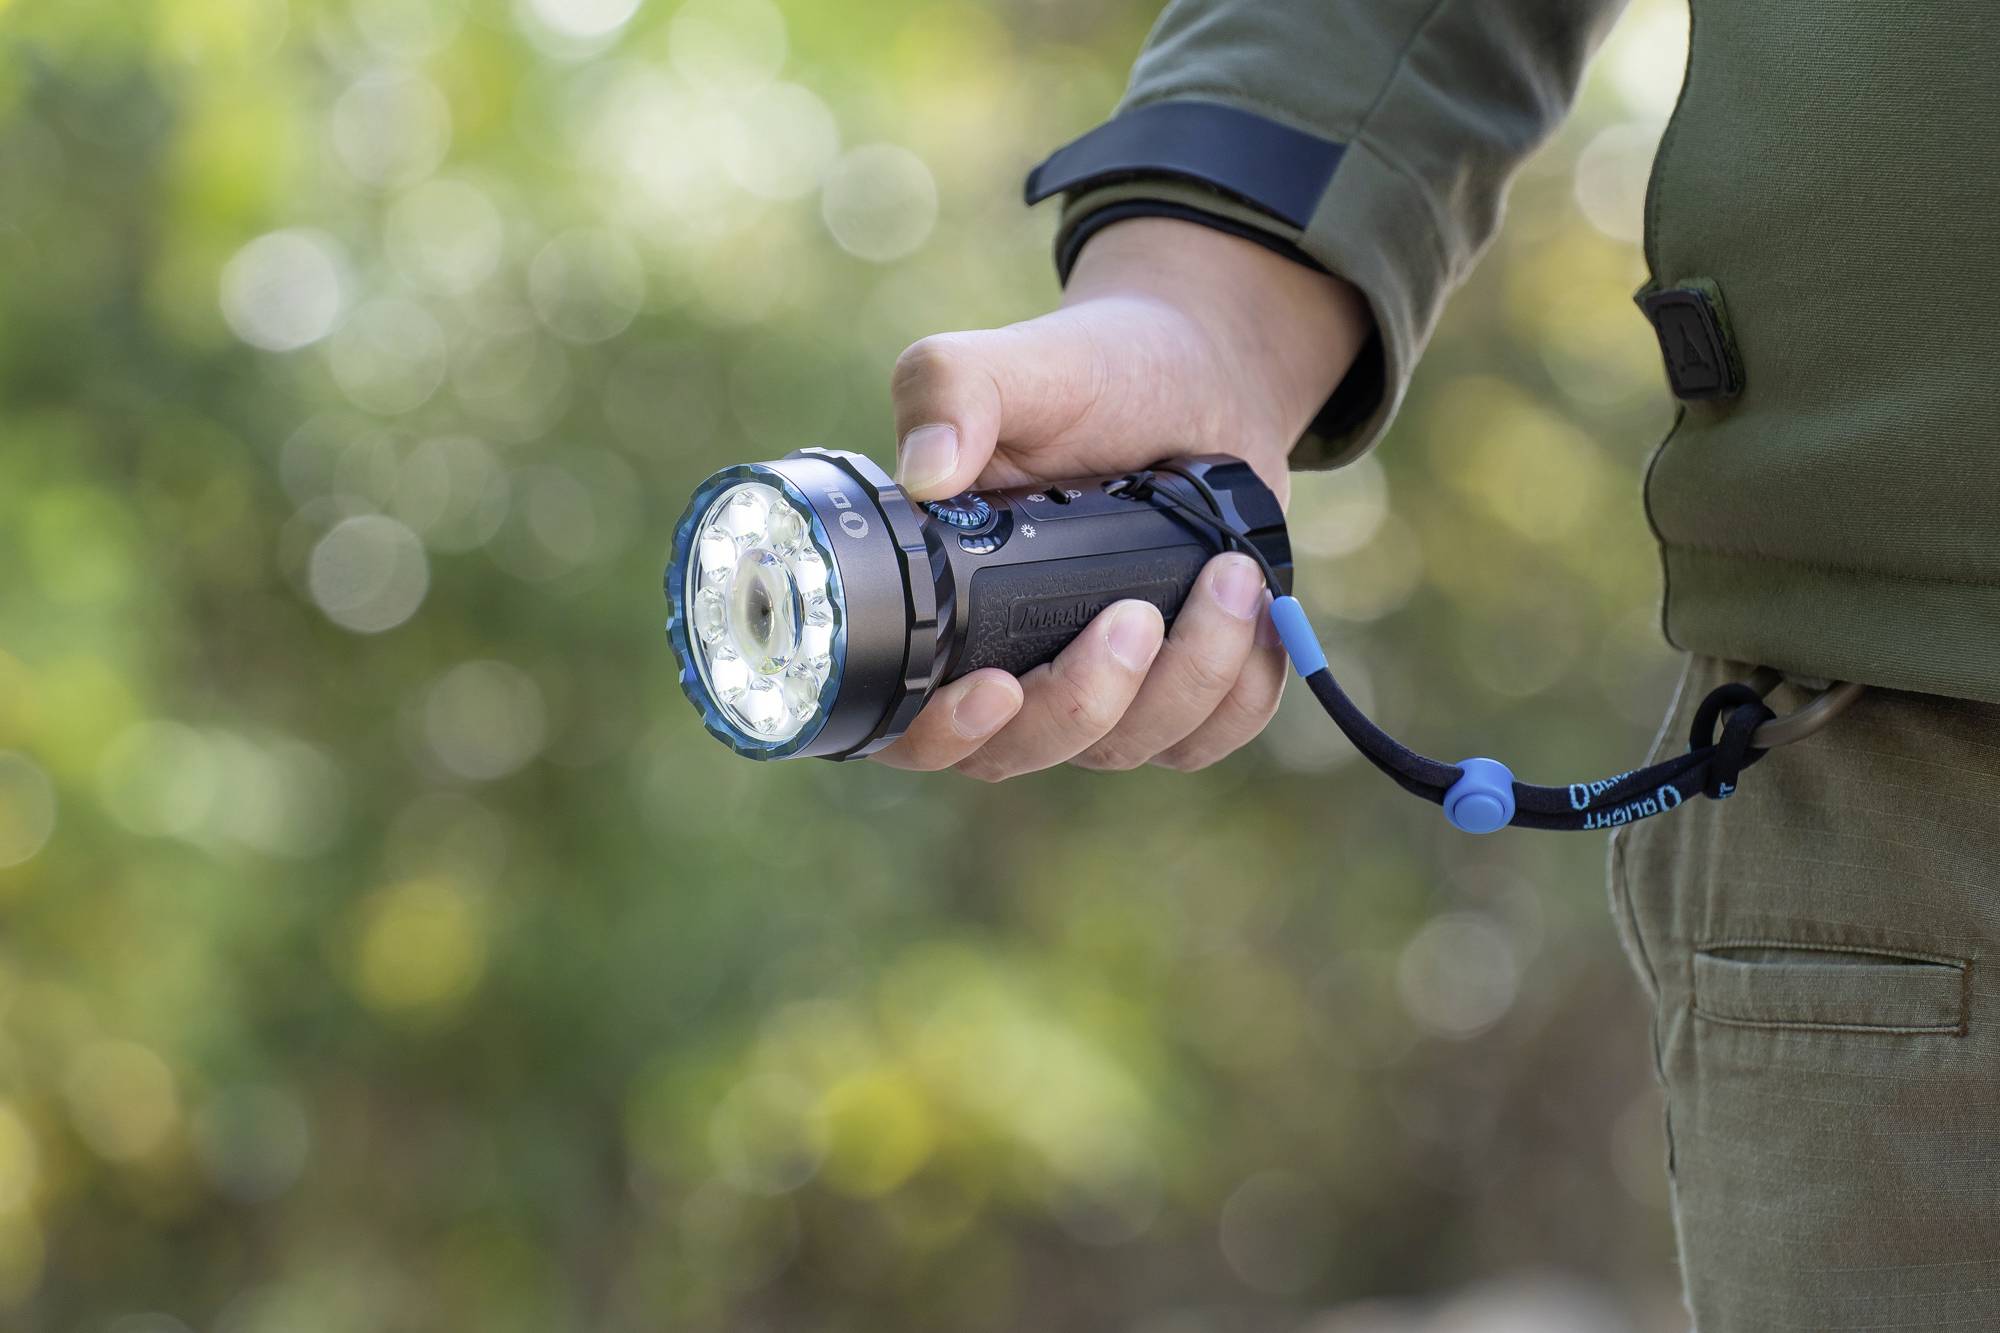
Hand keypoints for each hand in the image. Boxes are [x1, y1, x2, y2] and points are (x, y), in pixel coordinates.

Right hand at [871, 218, 1371, 779]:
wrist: (1198, 378)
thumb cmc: (1088, 376)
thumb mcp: (1011, 365)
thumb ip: (947, 391)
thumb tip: (925, 470)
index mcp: (940, 605)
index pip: (907, 724)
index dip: (943, 733)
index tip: (998, 690)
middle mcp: (1006, 664)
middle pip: (1023, 750)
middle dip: (1087, 699)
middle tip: (1136, 615)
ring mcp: (1093, 691)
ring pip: (1126, 746)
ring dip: (1189, 675)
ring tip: (1228, 575)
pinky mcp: (1174, 695)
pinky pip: (1205, 740)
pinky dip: (1241, 690)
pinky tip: (1252, 611)